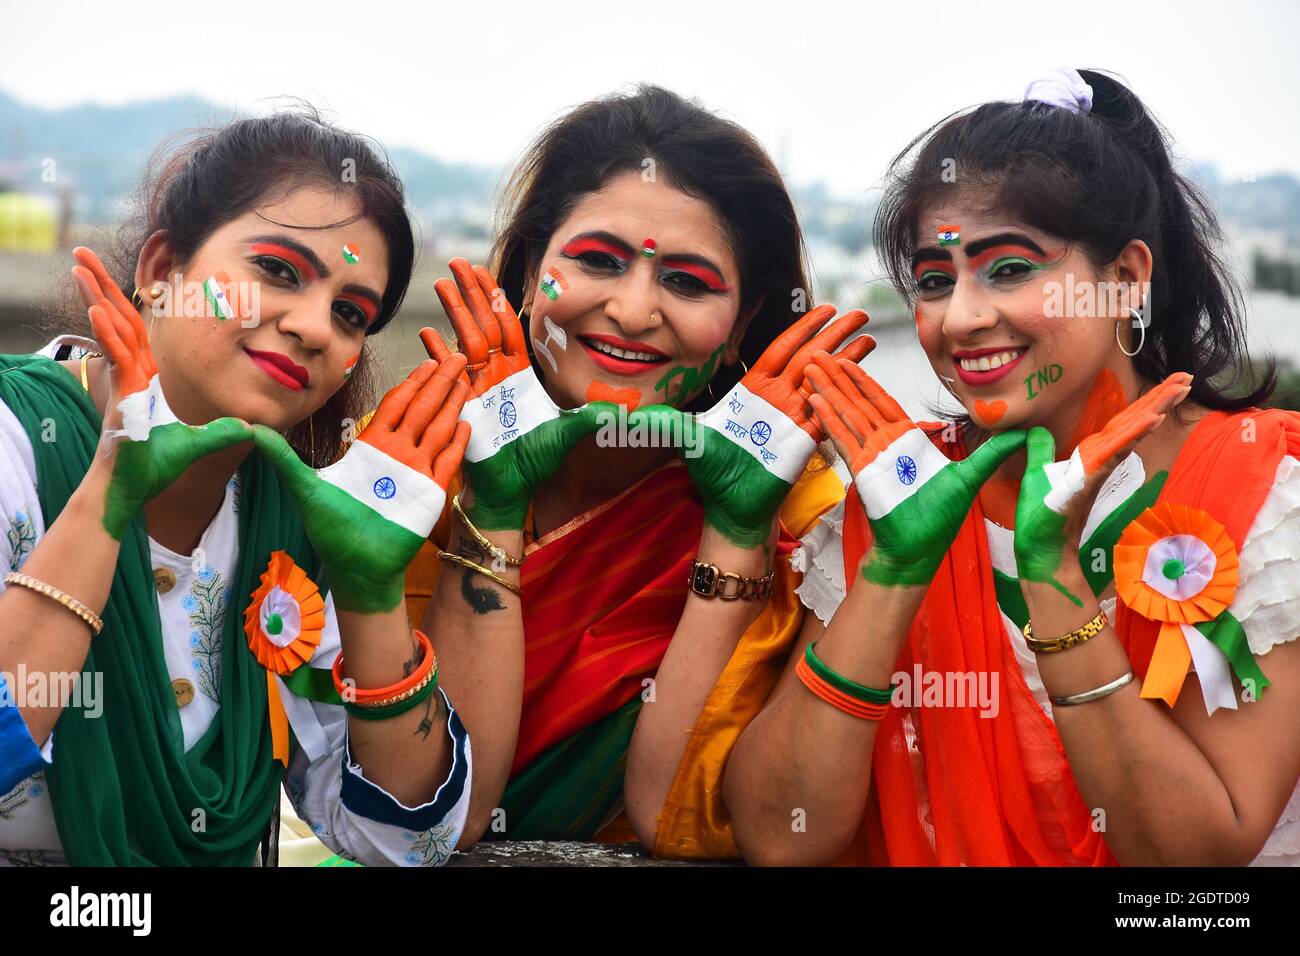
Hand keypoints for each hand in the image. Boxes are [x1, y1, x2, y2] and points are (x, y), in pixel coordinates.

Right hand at [71, 247, 252, 539]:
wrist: (131, 490)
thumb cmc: (155, 468)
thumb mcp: (198, 443)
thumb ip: (223, 432)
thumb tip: (254, 428)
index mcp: (148, 376)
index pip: (147, 330)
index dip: (148, 302)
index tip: (146, 275)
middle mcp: (133, 373)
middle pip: (121, 318)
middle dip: (105, 286)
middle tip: (84, 253)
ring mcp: (122, 381)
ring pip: (112, 329)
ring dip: (98, 296)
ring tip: (81, 265)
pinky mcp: (117, 394)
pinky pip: (112, 357)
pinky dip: (105, 333)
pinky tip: (98, 309)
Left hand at [252, 355, 470, 613]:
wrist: (355, 567)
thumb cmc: (331, 529)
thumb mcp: (303, 486)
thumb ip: (281, 456)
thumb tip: (245, 428)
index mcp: (371, 448)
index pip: (396, 405)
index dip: (412, 382)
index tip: (427, 361)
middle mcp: (397, 454)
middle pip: (422, 409)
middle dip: (439, 382)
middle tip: (455, 357)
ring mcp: (416, 472)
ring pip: (439, 429)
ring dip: (452, 404)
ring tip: (465, 380)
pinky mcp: (430, 493)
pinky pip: (448, 461)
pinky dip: (458, 442)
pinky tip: (466, 423)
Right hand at [427, 259, 608, 529]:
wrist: (512, 489)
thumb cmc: (536, 461)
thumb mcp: (567, 432)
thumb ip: (591, 416)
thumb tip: (625, 408)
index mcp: (518, 374)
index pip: (508, 326)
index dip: (497, 299)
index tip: (486, 273)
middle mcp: (496, 375)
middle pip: (484, 323)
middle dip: (472, 293)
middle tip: (457, 262)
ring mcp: (477, 387)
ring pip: (465, 340)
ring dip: (454, 312)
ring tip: (442, 283)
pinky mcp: (464, 404)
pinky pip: (449, 374)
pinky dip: (437, 355)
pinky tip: (427, 334)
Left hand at [635, 304, 874, 547]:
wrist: (731, 508)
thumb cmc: (712, 473)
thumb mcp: (686, 439)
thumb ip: (663, 420)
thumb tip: (625, 412)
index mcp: (753, 390)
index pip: (780, 349)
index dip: (802, 329)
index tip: (824, 309)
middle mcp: (777, 399)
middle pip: (810, 357)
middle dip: (835, 334)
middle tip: (860, 314)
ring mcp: (795, 418)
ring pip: (824, 380)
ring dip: (847, 360)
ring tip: (871, 339)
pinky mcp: (805, 440)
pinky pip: (826, 412)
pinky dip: (842, 394)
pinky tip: (861, 377)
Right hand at [805, 352, 1026, 585]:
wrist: (917, 551)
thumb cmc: (938, 520)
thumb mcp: (970, 478)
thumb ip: (992, 453)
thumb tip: (1026, 433)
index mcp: (907, 441)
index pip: (882, 402)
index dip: (865, 381)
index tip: (848, 361)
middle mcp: (885, 445)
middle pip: (858, 402)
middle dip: (839, 378)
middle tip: (820, 355)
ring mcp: (871, 456)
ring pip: (847, 415)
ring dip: (829, 392)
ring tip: (811, 370)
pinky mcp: (863, 471)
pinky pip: (844, 440)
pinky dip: (830, 421)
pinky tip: (816, 402)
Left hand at [1013, 372, 1192, 604]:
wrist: (1039, 549)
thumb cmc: (1040, 516)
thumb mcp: (1034, 472)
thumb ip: (1038, 450)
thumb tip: (1035, 431)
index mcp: (1090, 455)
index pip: (1120, 423)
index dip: (1144, 403)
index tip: (1168, 384)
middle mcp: (1100, 459)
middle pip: (1133, 422)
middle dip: (1160, 399)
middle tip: (1187, 378)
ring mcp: (1099, 468)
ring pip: (1129, 432)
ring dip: (1154, 409)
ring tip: (1179, 388)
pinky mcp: (1091, 477)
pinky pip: (1114, 451)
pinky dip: (1133, 434)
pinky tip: (1150, 419)